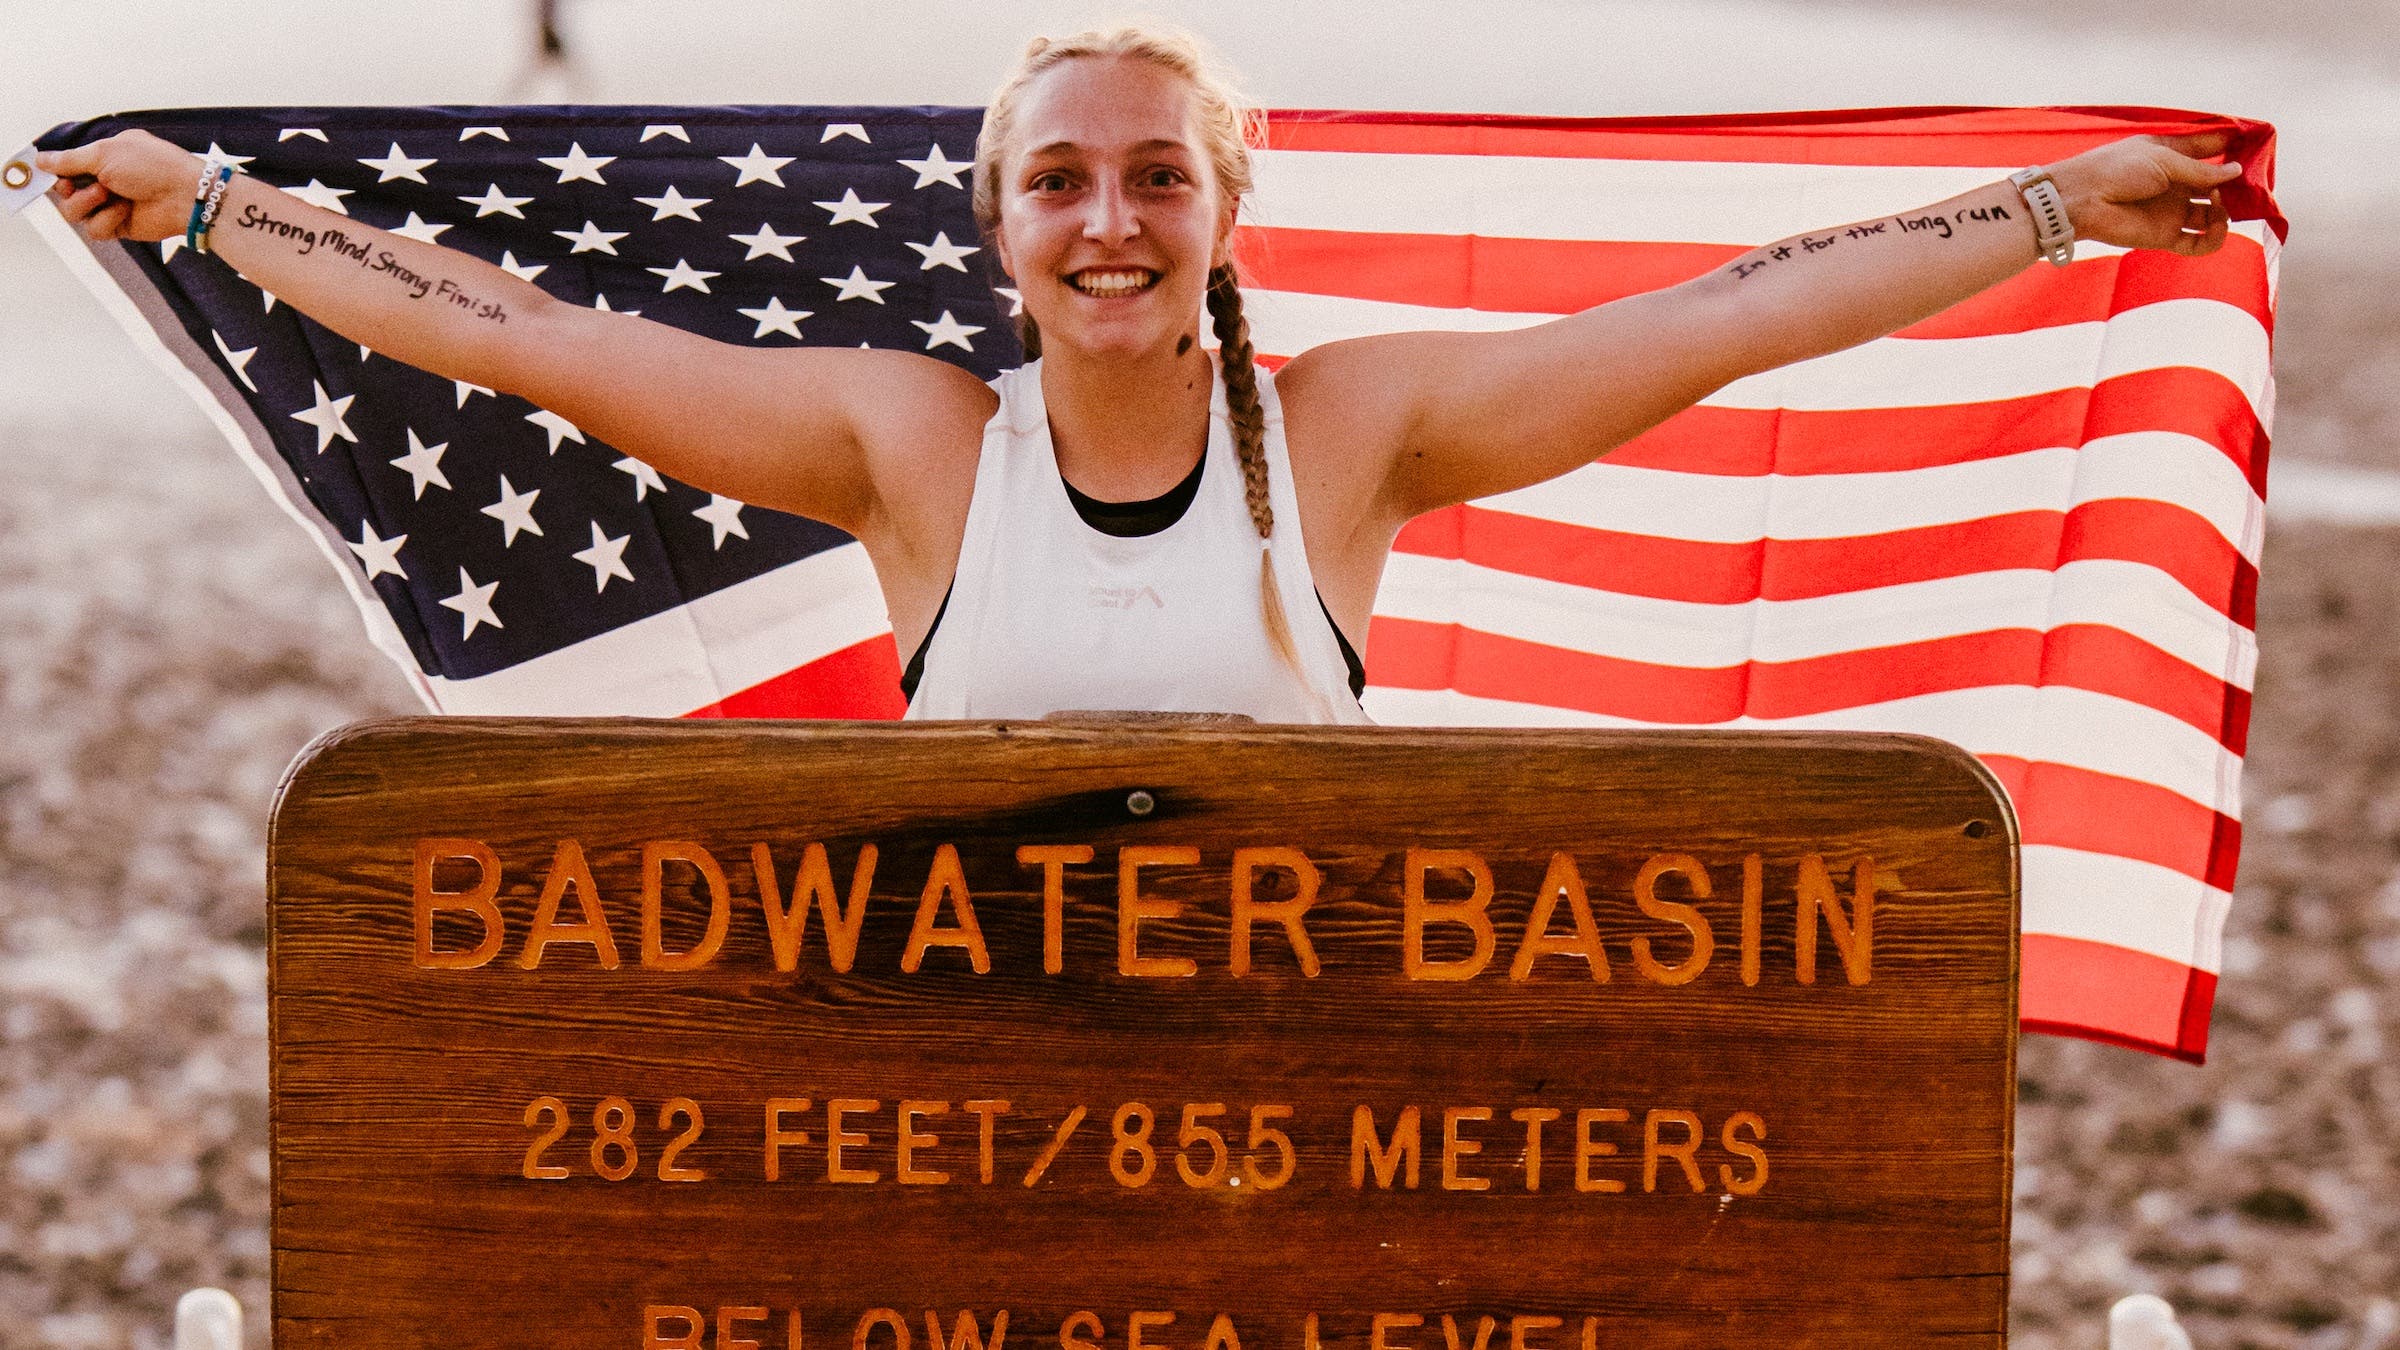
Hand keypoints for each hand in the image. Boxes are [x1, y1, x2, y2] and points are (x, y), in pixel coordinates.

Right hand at [35, 130, 205, 244]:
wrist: (184, 195)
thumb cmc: (150, 166)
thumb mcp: (103, 153)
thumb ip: (69, 160)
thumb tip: (39, 160)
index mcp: (103, 157)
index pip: (66, 166)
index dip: (54, 173)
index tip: (44, 174)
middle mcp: (105, 180)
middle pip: (64, 193)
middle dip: (67, 190)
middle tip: (74, 186)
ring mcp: (112, 204)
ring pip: (74, 213)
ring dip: (86, 203)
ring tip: (107, 194)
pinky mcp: (120, 227)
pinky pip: (95, 230)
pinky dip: (106, 219)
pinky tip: (125, 210)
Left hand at [2043, 134, 2243, 256]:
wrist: (2081, 201)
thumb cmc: (2116, 170)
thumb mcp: (2162, 160)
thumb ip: (2200, 169)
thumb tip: (2235, 172)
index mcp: (2170, 155)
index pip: (2207, 149)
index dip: (2230, 145)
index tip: (2257, 141)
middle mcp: (2174, 183)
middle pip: (2215, 185)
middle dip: (2235, 184)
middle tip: (2253, 184)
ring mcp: (2171, 210)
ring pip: (2212, 215)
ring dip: (2226, 211)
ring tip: (2220, 203)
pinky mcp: (2165, 236)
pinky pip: (2199, 243)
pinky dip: (2215, 239)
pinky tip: (2218, 227)